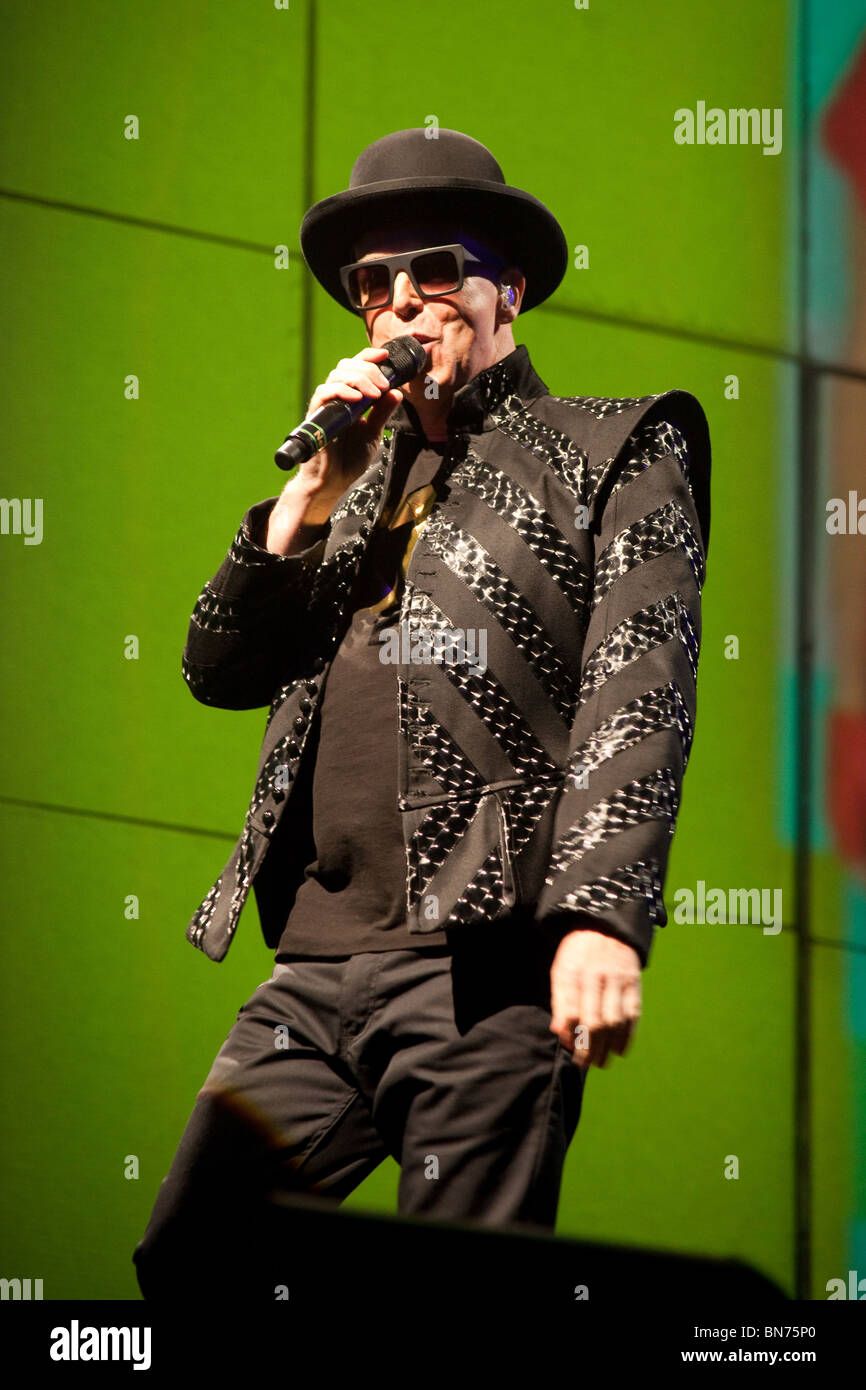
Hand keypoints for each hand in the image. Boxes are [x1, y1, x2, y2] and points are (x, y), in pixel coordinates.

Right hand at [266, 346, 404, 551]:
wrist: (333, 482)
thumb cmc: (349, 460)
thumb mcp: (373, 434)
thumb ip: (382, 413)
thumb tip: (397, 393)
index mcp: (350, 399)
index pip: (356, 367)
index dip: (370, 356)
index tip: (386, 356)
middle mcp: (336, 398)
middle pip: (347, 365)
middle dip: (368, 368)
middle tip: (384, 384)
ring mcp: (326, 405)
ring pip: (337, 375)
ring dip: (359, 378)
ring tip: (375, 393)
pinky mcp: (317, 416)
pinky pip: (325, 393)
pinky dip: (342, 390)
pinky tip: (357, 399)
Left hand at [549, 927, 641, 1069]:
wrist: (605, 925)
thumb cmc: (578, 954)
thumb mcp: (561, 970)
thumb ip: (559, 1001)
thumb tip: (560, 1033)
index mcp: (572, 973)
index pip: (571, 1012)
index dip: (571, 1036)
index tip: (571, 1050)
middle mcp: (595, 977)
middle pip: (594, 1022)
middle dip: (590, 1048)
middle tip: (585, 1064)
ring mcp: (617, 980)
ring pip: (614, 1022)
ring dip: (608, 1047)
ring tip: (601, 1062)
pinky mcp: (633, 983)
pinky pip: (633, 1014)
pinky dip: (627, 1036)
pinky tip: (620, 1050)